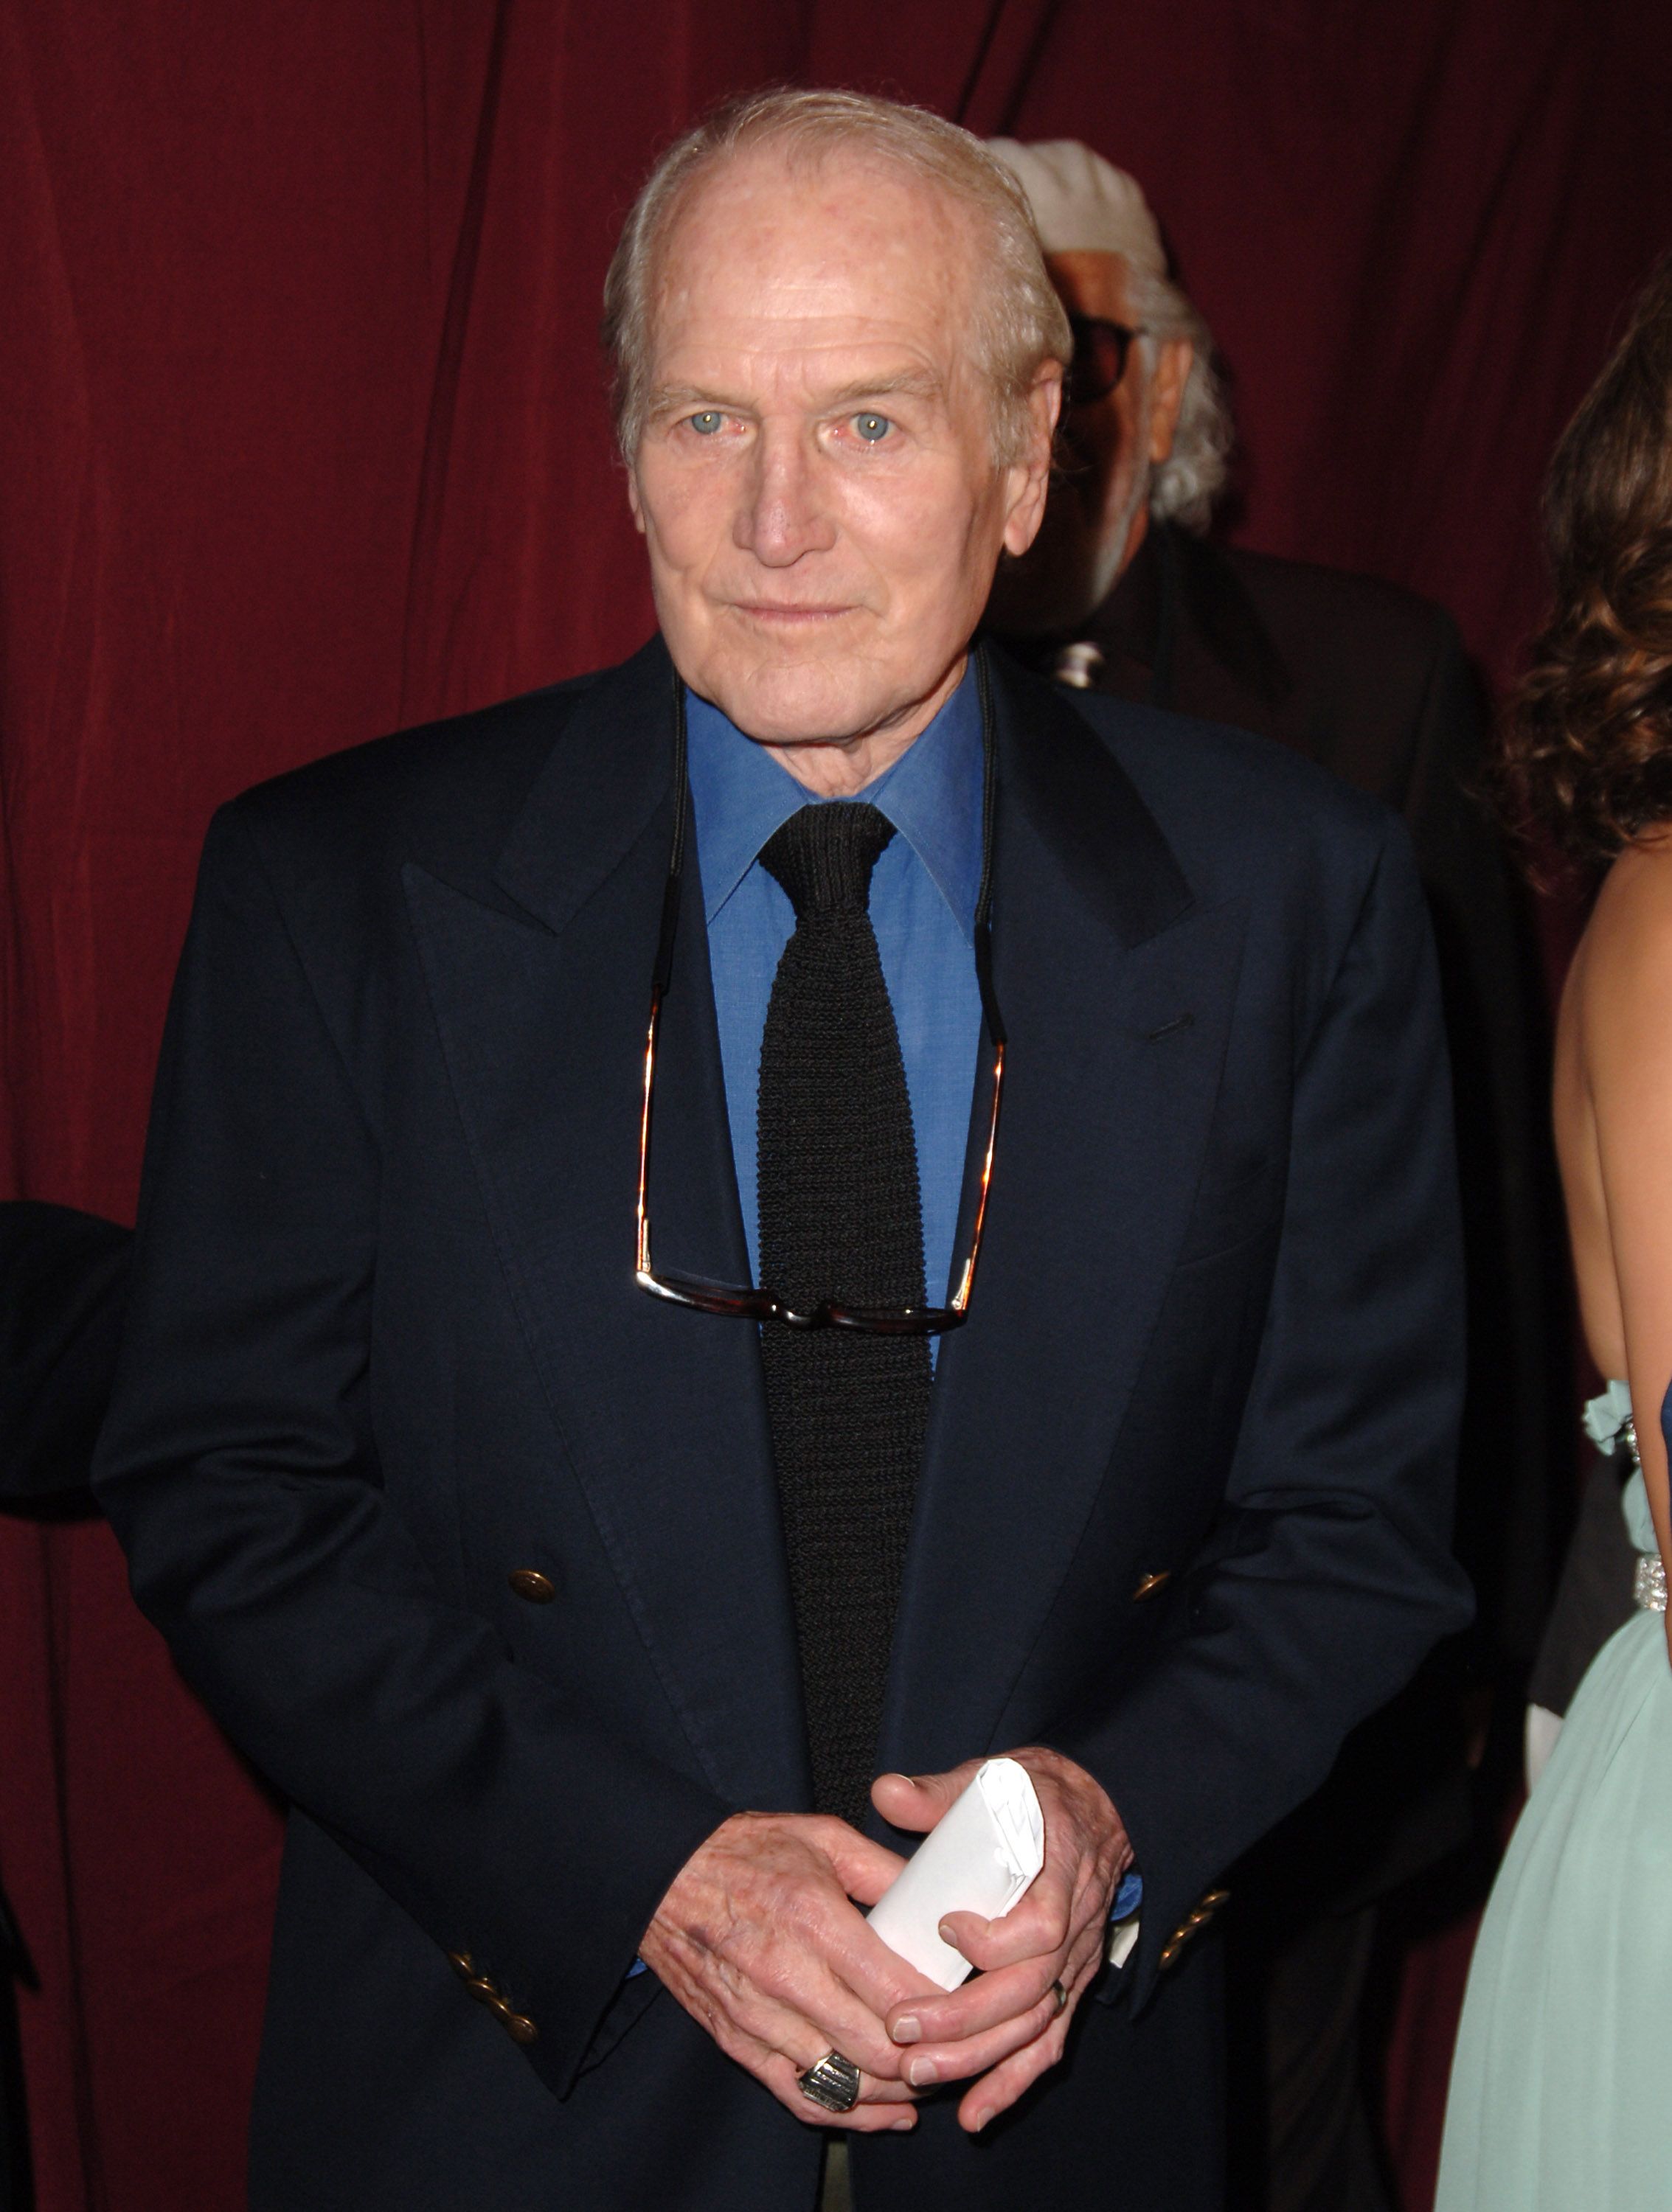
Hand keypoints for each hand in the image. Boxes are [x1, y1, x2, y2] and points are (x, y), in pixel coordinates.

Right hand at [640, 1811, 942, 2131]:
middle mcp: (785, 1976)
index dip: (942, 2014)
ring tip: (933, 2077)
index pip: (894, 1992)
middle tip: (961, 2050)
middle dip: (928, 2061)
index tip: (971, 2010)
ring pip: (844, 2084)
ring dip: (896, 2092)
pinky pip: (801, 2096)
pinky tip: (887, 2111)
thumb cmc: (746, 1850)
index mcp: (813, 1918)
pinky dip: (849, 2114)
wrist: (663, 1875)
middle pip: (876, 2050)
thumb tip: (938, 1900)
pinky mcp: (737, 2043)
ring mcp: (758, 2018)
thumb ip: (885, 1871)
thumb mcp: (823, 1837)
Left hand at [871, 1747, 1130, 2132]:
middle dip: (964, 2018)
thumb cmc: (1039, 1794)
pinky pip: (1048, 2044)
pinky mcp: (1068, 1986)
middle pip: (1029, 1990)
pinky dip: (1013, 2082)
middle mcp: (1075, 1926)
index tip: (945, 1928)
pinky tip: (974, 2113)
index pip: (1042, 1925)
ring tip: (919, 2074)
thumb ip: (941, 1791)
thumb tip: (885, 1793)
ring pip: (1034, 2025)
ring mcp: (1076, 1963)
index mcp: (1060, 1870)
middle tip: (902, 2027)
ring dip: (978, 2058)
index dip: (994, 1941)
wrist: (1100, 1808)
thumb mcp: (996, 1777)